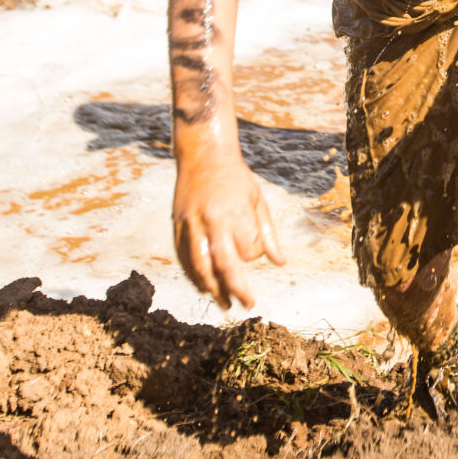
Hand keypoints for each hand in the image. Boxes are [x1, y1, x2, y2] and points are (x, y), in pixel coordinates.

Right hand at [172, 154, 284, 309]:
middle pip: (223, 265)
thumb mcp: (258, 199)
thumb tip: (280, 263)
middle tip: (247, 304)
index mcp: (235, 213)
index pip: (246, 251)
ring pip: (198, 266)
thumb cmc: (236, 178)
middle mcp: (211, 220)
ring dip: (212, 289)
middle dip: (235, 289)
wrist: (203, 154)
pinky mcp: (177, 225)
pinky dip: (192, 275)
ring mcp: (191, 224)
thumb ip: (268, 233)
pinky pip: (183, 257)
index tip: (255, 254)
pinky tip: (203, 286)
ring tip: (224, 304)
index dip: (253, 256)